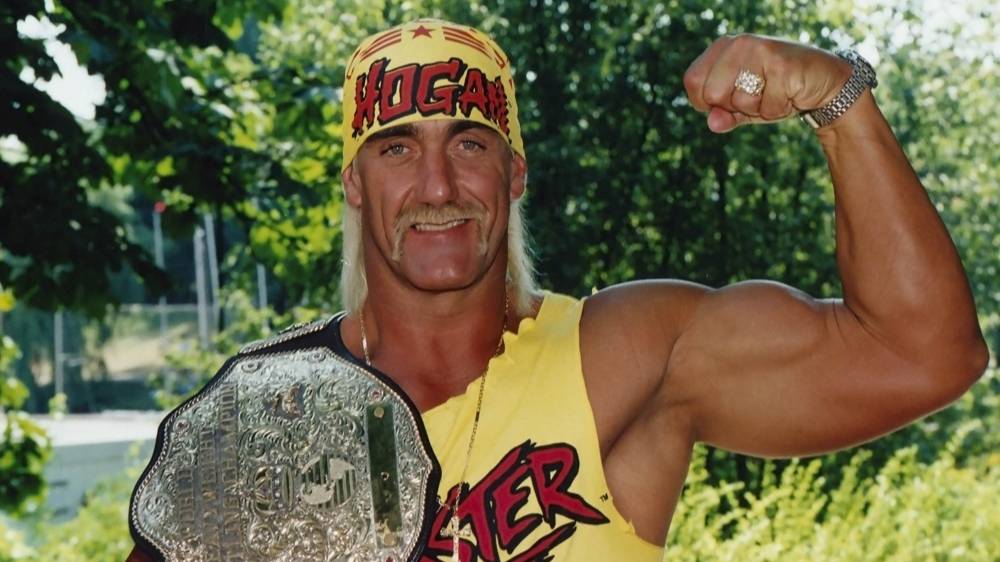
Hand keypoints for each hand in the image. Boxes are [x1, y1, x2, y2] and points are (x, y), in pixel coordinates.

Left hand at [683, 34, 851, 132]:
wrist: (825, 84)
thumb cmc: (778, 93)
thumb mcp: (745, 107)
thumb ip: (724, 115)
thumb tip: (713, 123)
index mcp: (723, 47)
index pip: (692, 81)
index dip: (706, 102)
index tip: (728, 101)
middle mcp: (738, 43)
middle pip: (712, 94)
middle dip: (734, 107)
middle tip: (758, 96)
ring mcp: (760, 50)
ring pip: (739, 101)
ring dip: (759, 108)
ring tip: (776, 92)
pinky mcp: (781, 65)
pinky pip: (766, 107)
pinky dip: (778, 110)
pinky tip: (790, 94)